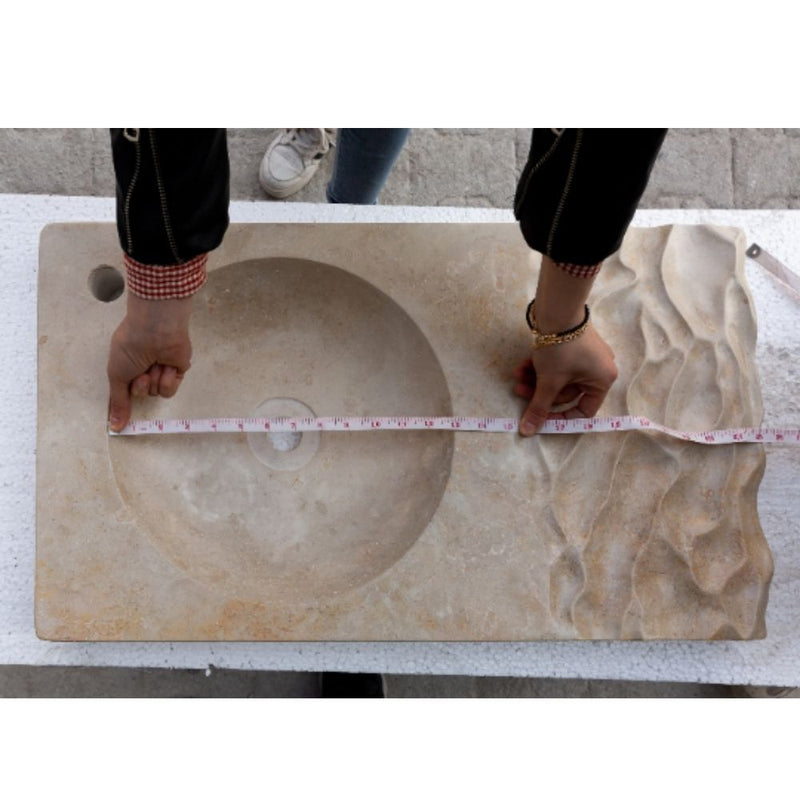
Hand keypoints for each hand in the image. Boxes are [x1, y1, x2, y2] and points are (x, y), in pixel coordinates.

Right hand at [107, 295, 192, 431]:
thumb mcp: (117, 376)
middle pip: (142, 394)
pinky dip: (167, 380)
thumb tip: (115, 427)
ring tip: (154, 363)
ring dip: (154, 381)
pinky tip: (167, 366)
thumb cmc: (130, 348)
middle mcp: (145, 369)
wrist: (155, 331)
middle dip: (141, 385)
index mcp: (128, 366)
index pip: (127, 390)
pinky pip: (170, 389)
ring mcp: (162, 370)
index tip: (125, 398)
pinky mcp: (178, 371)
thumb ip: (118, 403)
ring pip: (157, 393)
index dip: (127, 394)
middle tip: (141, 370)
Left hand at [514, 323, 617, 435]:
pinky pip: (559, 364)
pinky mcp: (575, 344)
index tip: (540, 418)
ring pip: (559, 377)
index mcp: (603, 380)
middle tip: (518, 389)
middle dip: (540, 391)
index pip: (584, 410)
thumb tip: (528, 432)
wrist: (558, 310)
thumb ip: (539, 408)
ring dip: (536, 378)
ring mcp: (588, 355)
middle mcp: (600, 369)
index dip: (561, 417)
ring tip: (517, 374)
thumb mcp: (549, 382)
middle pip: (566, 393)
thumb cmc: (560, 349)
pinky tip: (523, 364)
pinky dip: (542, 365)